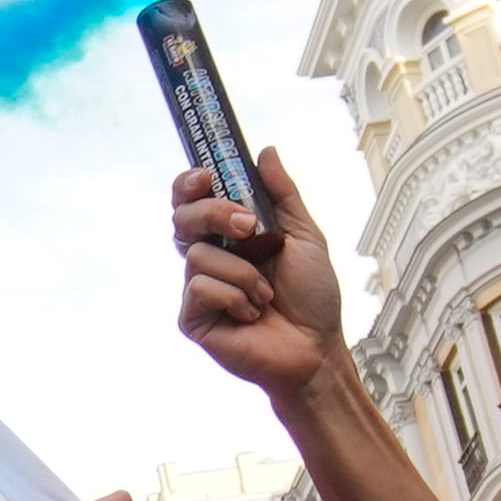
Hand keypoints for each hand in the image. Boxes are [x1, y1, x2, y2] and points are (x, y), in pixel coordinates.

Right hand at [172, 144, 350, 402]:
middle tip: (248, 227)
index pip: (193, 199)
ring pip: (199, 255)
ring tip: (266, 294)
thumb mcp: (304, 236)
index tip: (207, 175)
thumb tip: (266, 151)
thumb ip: (283, 194)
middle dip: (215, 214)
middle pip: (183, 217)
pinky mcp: (193, 318)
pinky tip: (252, 313)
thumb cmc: (313, 298)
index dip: (190, 182)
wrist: (316, 349)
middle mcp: (210, 257)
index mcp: (230, 235)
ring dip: (244, 272)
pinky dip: (234, 296)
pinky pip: (200, 288)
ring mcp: (198, 288)